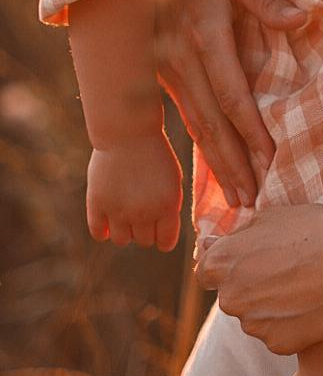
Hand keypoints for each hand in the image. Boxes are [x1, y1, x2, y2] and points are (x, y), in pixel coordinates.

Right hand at [87, 135, 183, 250]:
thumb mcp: (173, 180)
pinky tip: (107, 216)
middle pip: (143, 241)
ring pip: (121, 240)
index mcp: (168, 207)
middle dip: (144, 229)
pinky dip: (102, 230)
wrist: (128, 132)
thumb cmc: (155, 154)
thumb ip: (169, 208)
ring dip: (124, 230)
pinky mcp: (97, 205)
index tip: (159, 228)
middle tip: (141, 209)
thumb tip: (162, 235)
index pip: (165, 243)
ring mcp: (118, 211)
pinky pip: (98, 233)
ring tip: (124, 211)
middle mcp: (144, 213)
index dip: (163, 236)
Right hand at [155, 0, 305, 208]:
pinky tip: (218, 170)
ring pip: (197, 127)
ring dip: (217, 165)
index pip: (233, 95)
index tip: (272, 161)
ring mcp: (168, 71)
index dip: (252, 132)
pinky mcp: (164, 76)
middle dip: (234, 165)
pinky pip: (188, 118)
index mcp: (204, 36)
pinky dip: (204, 148)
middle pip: (212, 123)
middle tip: (254, 202)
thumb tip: (299, 20)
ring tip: (239, 199)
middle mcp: (181, 60)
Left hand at [196, 205, 322, 354]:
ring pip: (256, 316)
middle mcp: (230, 298)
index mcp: (222, 262)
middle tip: (288, 268)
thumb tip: (210, 244)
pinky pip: (277, 334)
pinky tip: (315, 303)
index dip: (228, 263)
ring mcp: (254, 325)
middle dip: (251, 285)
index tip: (252, 258)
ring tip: (306, 284)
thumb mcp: (270, 216)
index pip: (205, 271)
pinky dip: (291, 323)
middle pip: (233, 295)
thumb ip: (235, 235)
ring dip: (271, 305)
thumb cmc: (317, 228)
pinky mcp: (278, 345)